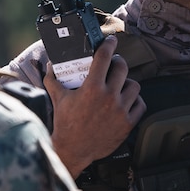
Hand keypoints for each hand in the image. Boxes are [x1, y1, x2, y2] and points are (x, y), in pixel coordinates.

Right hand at [44, 36, 145, 176]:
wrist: (73, 150)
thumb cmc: (65, 124)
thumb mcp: (59, 99)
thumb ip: (53, 80)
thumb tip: (49, 65)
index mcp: (92, 88)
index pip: (104, 57)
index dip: (108, 45)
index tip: (111, 40)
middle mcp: (109, 97)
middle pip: (122, 68)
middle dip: (118, 62)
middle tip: (113, 63)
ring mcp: (120, 110)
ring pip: (134, 85)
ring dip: (127, 82)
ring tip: (120, 84)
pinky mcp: (128, 123)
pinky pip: (140, 104)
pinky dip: (135, 100)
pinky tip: (127, 100)